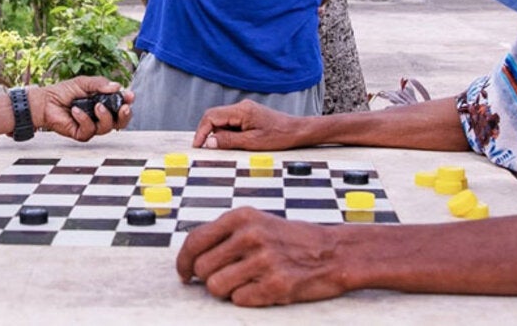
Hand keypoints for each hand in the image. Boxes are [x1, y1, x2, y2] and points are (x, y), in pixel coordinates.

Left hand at [33, 76, 134, 141]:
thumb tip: (117, 86)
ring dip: (104, 116)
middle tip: (124, 108)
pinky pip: (89, 130)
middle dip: (125, 115)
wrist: (46, 101)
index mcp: (104, 103)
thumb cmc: (64, 92)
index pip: (121, 106)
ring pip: (107, 128)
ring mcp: (91, 125)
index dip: (127, 102)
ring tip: (96, 106)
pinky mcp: (81, 133)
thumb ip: (101, 84)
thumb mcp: (84, 82)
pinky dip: (84, 119)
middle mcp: (99, 116)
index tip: (130, 96)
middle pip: (120, 122)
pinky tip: (76, 111)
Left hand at [176, 207, 352, 306]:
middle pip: (201, 268)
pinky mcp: (275, 285)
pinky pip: (238, 300)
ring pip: (216, 286)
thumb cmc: (292, 239)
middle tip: (224, 278)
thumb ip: (225, 235)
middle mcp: (250, 236)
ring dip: (225, 290)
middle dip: (207, 278)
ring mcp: (263, 260)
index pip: (194, 240)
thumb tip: (190, 257)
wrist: (334, 252)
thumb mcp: (257, 223)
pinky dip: (246, 298)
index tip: (184, 273)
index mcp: (241, 217)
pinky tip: (261, 288)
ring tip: (244, 282)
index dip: (183, 261)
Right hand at [192, 99, 304, 149]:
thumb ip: (229, 141)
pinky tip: (236, 142)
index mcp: (241, 111)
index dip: (201, 131)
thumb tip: (210, 142)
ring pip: (222, 120)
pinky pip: (231, 122)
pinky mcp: (249, 115)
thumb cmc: (279, 136)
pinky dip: (228, 133)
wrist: (297, 131)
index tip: (198, 145)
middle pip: (214, 116)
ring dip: (219, 134)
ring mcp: (245, 110)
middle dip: (208, 132)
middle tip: (207, 149)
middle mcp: (241, 107)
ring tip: (229, 147)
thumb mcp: (252, 143)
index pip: (211, 116)